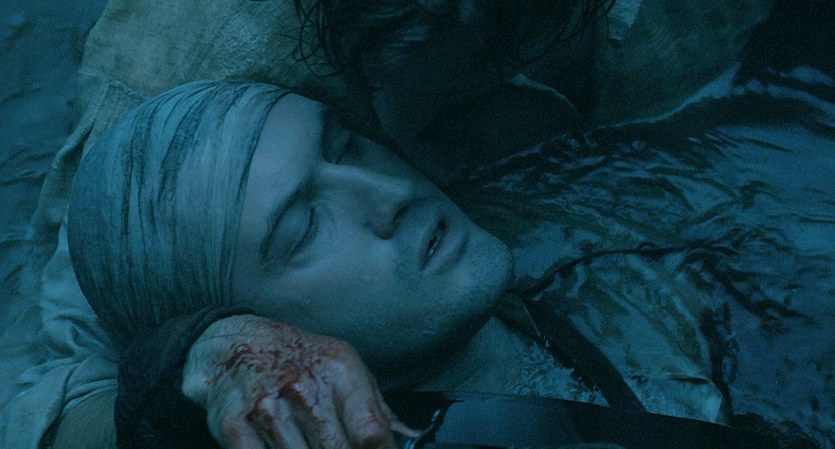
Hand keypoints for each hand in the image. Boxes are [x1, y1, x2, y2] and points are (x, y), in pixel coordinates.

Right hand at [182, 314, 416, 448]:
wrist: (234, 345)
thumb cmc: (298, 359)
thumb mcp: (343, 368)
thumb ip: (378, 408)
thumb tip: (413, 438)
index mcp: (338, 372)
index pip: (372, 431)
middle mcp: (302, 387)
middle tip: (338, 447)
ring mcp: (267, 408)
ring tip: (310, 443)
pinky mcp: (235, 426)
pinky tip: (282, 446)